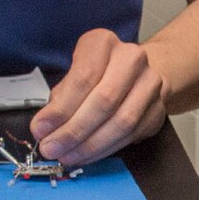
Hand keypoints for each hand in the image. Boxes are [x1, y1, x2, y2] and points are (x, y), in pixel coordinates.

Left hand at [29, 29, 168, 166]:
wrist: (136, 74)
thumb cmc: (98, 74)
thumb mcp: (73, 77)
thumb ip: (59, 101)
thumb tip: (44, 129)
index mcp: (103, 43)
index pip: (83, 78)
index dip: (61, 109)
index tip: (40, 130)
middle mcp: (131, 58)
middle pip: (104, 100)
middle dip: (74, 131)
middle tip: (52, 148)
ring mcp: (150, 83)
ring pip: (122, 122)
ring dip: (91, 145)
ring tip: (68, 155)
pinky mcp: (158, 108)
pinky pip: (132, 135)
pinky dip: (106, 149)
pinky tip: (87, 155)